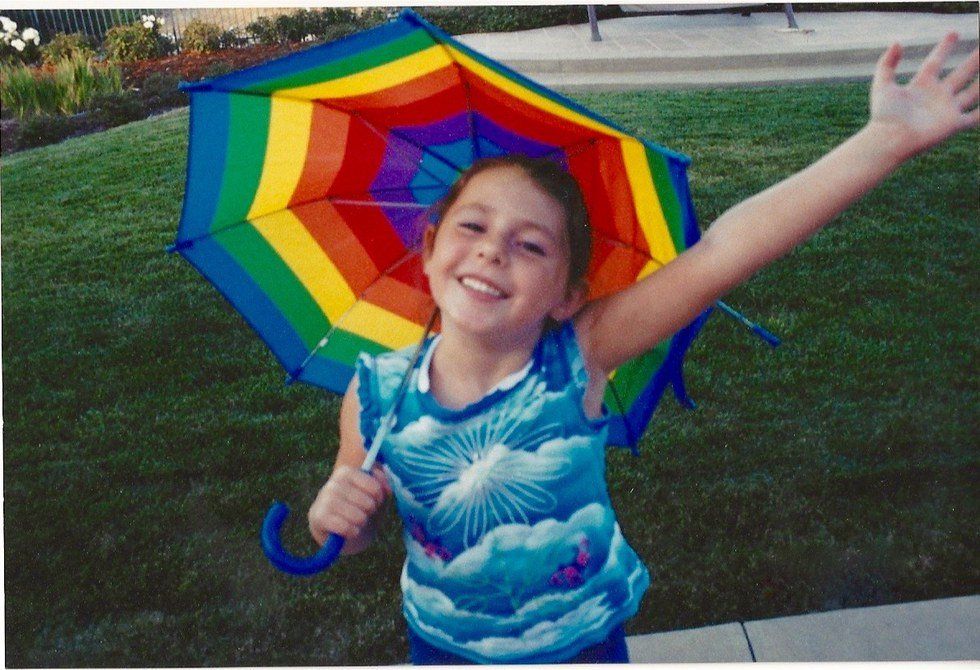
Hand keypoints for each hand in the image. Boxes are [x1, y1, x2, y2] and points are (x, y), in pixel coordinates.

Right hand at [308, 465, 389, 544]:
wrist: (341, 534)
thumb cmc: (361, 510)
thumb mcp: (376, 497)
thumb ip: (383, 486)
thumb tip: (384, 483)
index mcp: (346, 472)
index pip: (375, 487)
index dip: (380, 499)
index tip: (375, 502)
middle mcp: (333, 482)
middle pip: (368, 503)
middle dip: (370, 513)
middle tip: (363, 513)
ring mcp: (323, 500)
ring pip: (358, 516)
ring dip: (362, 523)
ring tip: (356, 522)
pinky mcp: (318, 517)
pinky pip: (346, 528)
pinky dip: (353, 532)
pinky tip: (349, 530)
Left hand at [869, 33, 978, 161]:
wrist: (889, 139)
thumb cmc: (884, 115)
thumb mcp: (882, 84)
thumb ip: (887, 63)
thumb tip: (897, 42)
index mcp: (921, 85)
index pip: (936, 61)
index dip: (945, 47)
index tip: (954, 33)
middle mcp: (937, 96)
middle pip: (961, 74)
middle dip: (974, 61)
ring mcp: (946, 110)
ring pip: (973, 93)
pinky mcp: (953, 124)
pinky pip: (974, 117)